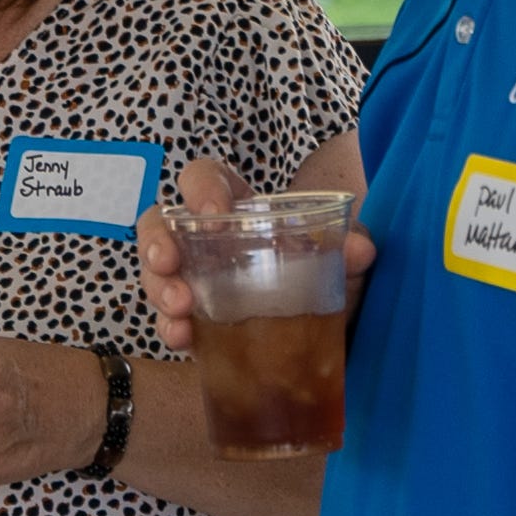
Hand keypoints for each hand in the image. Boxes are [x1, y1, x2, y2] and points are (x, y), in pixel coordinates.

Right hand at [139, 157, 377, 358]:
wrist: (328, 329)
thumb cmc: (322, 273)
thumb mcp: (340, 257)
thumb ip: (350, 248)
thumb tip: (360, 250)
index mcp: (237, 209)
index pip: (204, 177)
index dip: (200, 187)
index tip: (213, 213)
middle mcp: (205, 240)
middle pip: (160, 224)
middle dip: (156, 242)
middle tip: (169, 264)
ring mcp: (193, 281)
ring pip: (155, 274)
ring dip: (159, 288)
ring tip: (180, 309)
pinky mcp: (194, 322)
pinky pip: (168, 320)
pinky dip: (170, 328)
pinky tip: (183, 338)